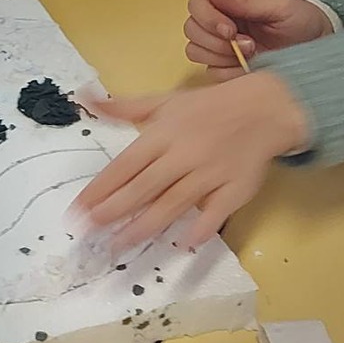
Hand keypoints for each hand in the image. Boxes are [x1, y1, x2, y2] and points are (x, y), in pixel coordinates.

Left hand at [72, 72, 311, 249]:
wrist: (264, 107)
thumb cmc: (207, 108)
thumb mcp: (164, 101)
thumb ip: (124, 107)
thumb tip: (86, 97)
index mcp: (163, 134)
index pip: (125, 165)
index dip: (101, 188)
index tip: (78, 208)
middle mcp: (183, 154)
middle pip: (144, 187)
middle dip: (115, 210)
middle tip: (90, 232)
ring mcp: (211, 173)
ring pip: (174, 203)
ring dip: (145, 226)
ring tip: (120, 245)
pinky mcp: (236, 188)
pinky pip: (217, 211)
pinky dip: (202, 227)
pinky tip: (184, 245)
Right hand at [185, 0, 334, 79]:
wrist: (317, 46)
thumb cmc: (300, 19)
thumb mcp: (280, 4)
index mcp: (228, 0)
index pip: (196, 4)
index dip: (207, 18)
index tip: (231, 30)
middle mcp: (218, 20)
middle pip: (191, 29)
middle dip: (217, 41)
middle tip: (249, 45)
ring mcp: (220, 45)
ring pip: (195, 51)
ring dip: (221, 55)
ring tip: (252, 53)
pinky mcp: (225, 66)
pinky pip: (211, 72)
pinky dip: (228, 71)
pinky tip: (249, 66)